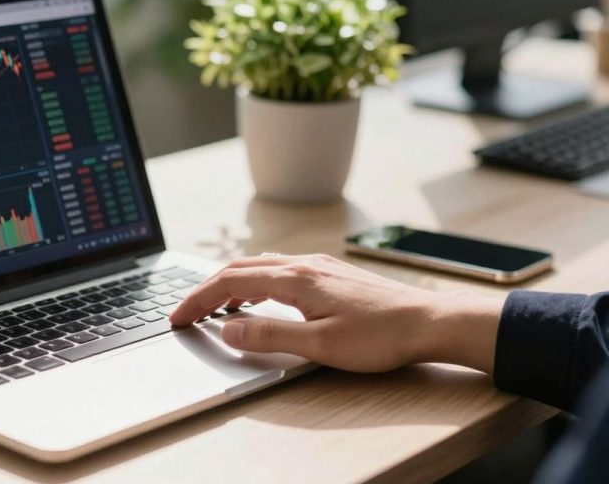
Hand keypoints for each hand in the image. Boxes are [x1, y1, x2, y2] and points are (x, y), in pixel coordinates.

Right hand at [169, 254, 505, 373]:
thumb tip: (227, 329)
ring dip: (231, 282)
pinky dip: (255, 281)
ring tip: (216, 307)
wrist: (430, 322)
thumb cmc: (380, 336)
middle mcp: (303, 264)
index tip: (178, 317)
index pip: (230, 282)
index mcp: (295, 278)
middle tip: (187, 311)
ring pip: (259, 265)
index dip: (198, 299)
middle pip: (239, 267)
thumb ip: (269, 335)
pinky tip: (260, 297)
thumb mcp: (319, 344)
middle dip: (207, 288)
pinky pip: (279, 269)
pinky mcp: (330, 273)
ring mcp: (318, 265)